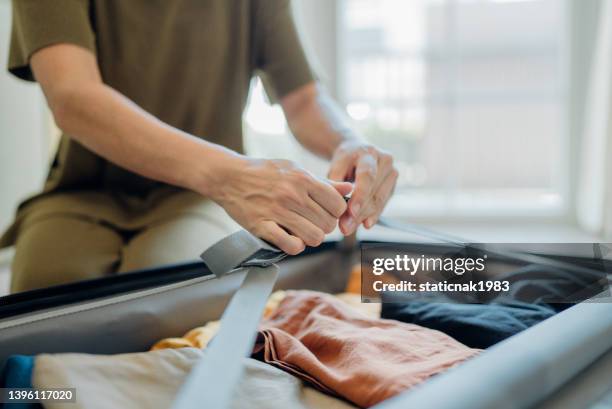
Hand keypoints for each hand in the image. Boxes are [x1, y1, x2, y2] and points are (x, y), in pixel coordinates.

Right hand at [212, 157, 351, 254]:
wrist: (229, 176)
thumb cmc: (264, 172)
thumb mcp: (295, 169)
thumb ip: (323, 182)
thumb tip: (349, 189)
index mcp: (302, 179)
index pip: (338, 204)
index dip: (337, 212)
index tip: (328, 212)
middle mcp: (292, 195)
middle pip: (328, 224)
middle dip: (325, 226)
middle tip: (315, 222)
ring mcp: (277, 211)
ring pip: (314, 237)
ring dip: (312, 238)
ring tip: (304, 231)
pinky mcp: (262, 226)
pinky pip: (291, 245)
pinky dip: (295, 245)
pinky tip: (291, 238)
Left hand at [328, 141, 397, 234]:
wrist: (357, 151)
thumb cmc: (344, 159)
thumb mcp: (336, 165)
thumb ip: (336, 183)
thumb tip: (337, 204)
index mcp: (369, 153)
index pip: (367, 176)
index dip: (360, 195)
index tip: (351, 212)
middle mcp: (385, 161)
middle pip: (373, 192)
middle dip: (359, 212)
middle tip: (345, 228)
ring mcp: (392, 173)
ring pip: (379, 200)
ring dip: (364, 217)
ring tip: (349, 228)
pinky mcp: (393, 185)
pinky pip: (383, 204)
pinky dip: (373, 215)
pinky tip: (365, 224)